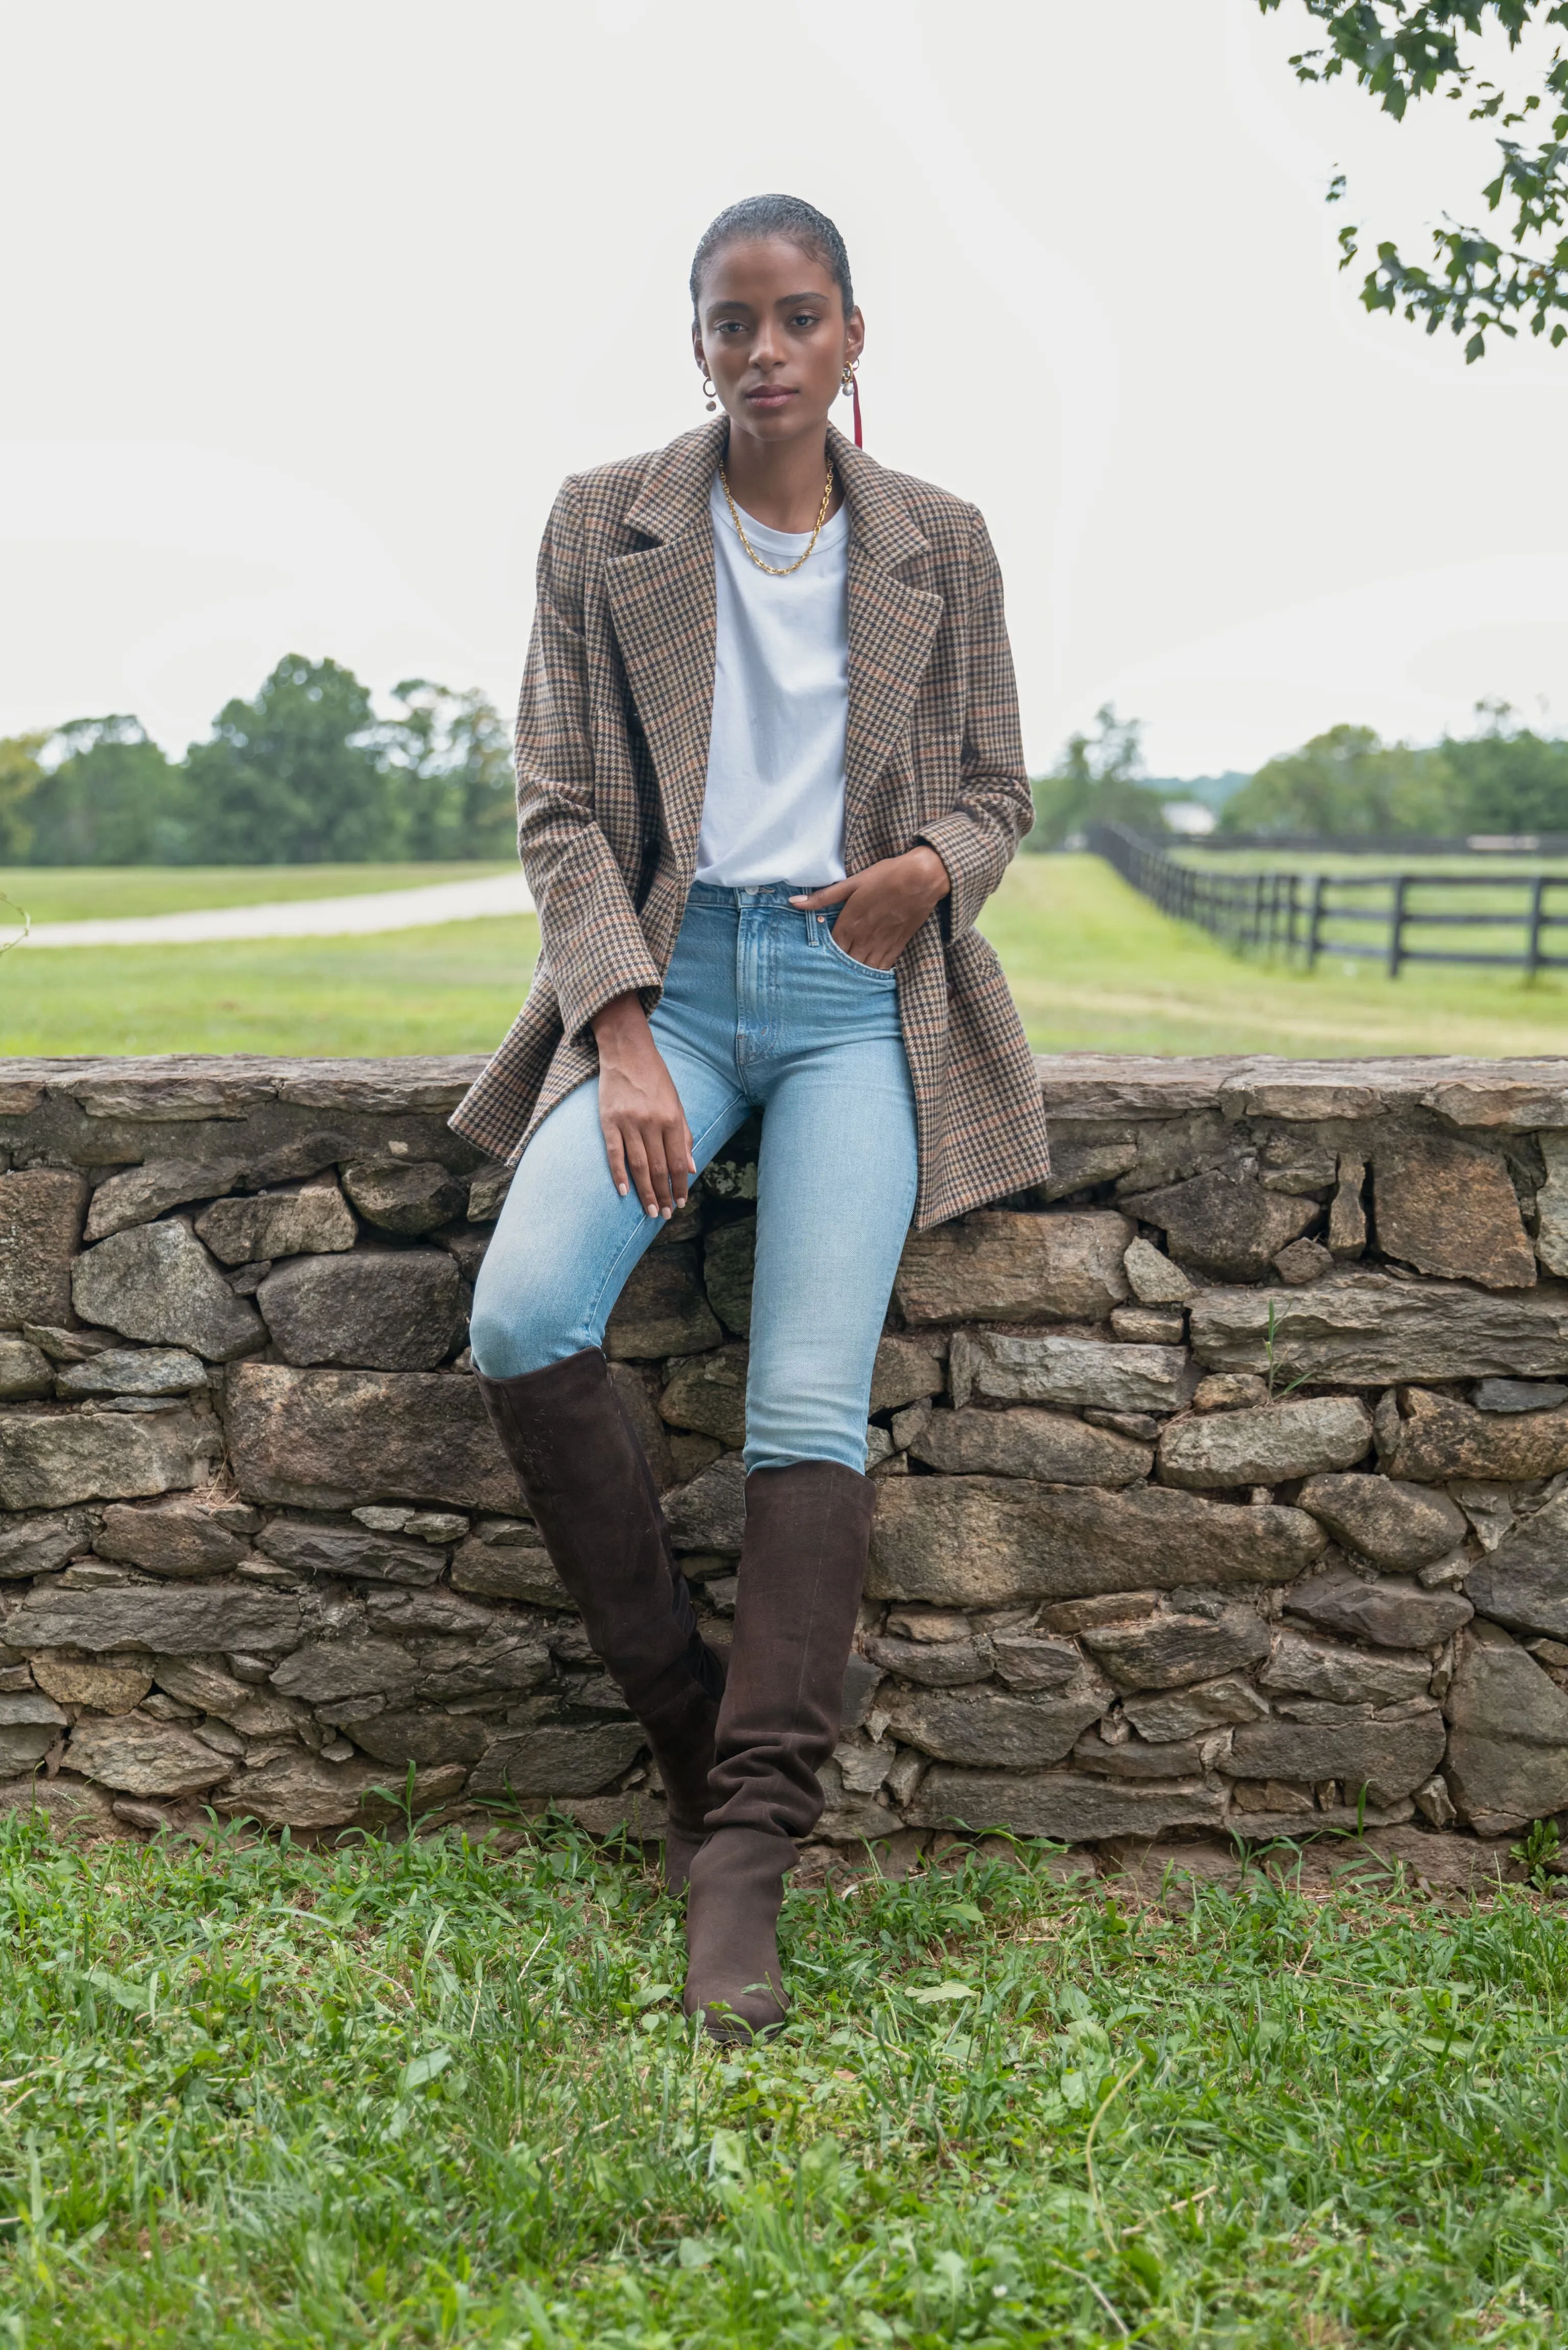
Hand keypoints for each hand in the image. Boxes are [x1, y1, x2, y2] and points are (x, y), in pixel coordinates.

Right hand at [591, 993, 694, 1218]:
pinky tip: (624, 1192)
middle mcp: (652, 1123)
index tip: (681, 1203)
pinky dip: (619, 1175)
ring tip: (651, 1211)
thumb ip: (684, 1136)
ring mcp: (629, 1122)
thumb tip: (690, 1168)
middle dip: (664, 1195)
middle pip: (659, 1168)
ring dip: (645, 1192)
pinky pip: (614, 1153)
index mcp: (673, 1119)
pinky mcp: (609, 1120)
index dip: (680, 1185)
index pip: (678, 1161)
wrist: (627, 1051)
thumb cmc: (655, 1078)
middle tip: (666, 1215)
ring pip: (639, 1166)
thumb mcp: (677, 1104)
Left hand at [790, 845, 950, 969]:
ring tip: (845, 982)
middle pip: (845, 963)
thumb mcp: (852, 883)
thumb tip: (794, 902)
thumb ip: (823, 897)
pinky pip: (882, 967)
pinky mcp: (897, 946)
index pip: (830, 950)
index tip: (815, 962)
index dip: (823, 958)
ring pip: (863, 969)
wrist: (921, 878)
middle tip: (827, 978)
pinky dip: (874, 974)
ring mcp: (881, 944)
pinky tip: (868, 977)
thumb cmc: (886, 876)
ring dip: (854, 976)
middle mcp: (864, 938)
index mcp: (849, 923)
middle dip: (837, 970)